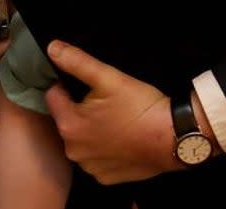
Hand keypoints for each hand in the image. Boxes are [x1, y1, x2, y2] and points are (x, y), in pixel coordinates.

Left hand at [44, 41, 178, 183]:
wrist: (172, 138)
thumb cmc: (139, 106)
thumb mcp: (109, 78)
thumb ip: (77, 62)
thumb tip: (52, 48)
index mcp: (69, 125)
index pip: (53, 96)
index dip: (68, 86)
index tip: (90, 87)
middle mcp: (73, 150)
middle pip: (66, 120)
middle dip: (80, 110)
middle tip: (106, 103)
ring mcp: (90, 167)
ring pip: (81, 140)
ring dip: (91, 131)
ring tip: (115, 120)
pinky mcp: (105, 178)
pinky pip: (96, 158)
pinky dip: (104, 149)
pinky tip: (121, 140)